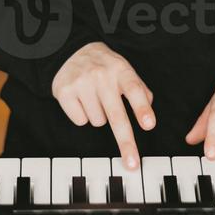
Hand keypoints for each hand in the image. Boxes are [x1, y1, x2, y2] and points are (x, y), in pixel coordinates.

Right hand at [51, 42, 154, 170]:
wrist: (72, 50)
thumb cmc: (103, 65)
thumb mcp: (123, 69)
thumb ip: (138, 87)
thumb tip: (148, 105)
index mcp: (120, 69)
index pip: (134, 90)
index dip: (142, 108)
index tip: (149, 125)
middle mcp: (102, 76)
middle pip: (116, 115)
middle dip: (125, 142)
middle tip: (133, 163)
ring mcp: (82, 84)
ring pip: (98, 122)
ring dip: (99, 116)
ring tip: (95, 98)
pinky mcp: (65, 92)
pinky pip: (80, 120)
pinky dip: (83, 116)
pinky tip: (81, 100)